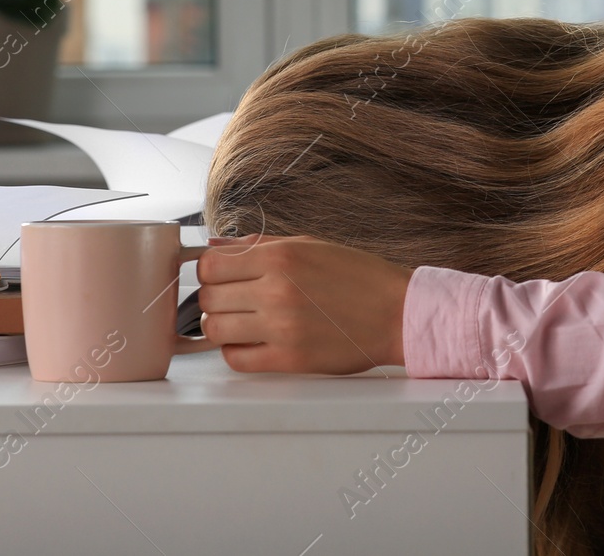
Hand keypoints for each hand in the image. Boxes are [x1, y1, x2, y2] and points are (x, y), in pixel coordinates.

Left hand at [195, 234, 412, 373]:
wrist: (397, 313)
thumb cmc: (359, 277)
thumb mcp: (310, 244)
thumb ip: (260, 244)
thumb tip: (216, 246)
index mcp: (280, 256)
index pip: (210, 265)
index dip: (209, 271)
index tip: (220, 275)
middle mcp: (275, 289)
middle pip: (207, 298)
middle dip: (214, 298)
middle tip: (233, 299)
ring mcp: (280, 327)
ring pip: (214, 329)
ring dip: (221, 325)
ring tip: (241, 321)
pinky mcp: (288, 359)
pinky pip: (236, 359)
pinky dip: (235, 350)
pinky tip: (252, 341)